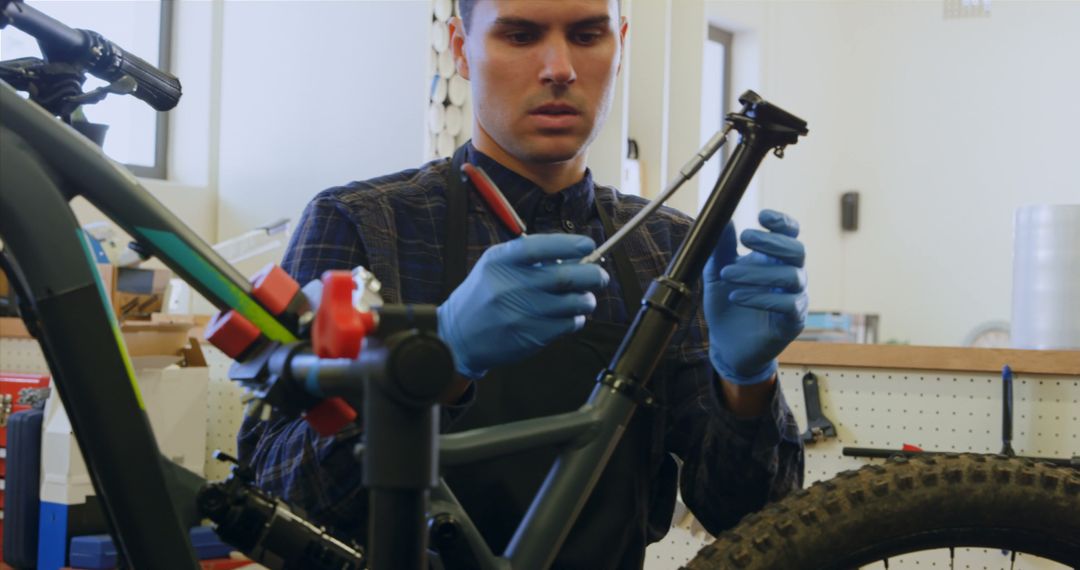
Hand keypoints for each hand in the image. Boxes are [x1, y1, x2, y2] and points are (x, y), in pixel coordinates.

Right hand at [437, 234, 608, 377]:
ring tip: (585, 298)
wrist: (459, 336)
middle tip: (600, 275)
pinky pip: (568, 324)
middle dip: (593, 274)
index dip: (570, 244)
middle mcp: (511, 286)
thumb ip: (530, 256)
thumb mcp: (496, 265)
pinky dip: (576, 319)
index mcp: (500, 261)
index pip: (540, 247)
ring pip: (573, 303)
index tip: (588, 244)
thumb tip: (577, 252)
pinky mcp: (532, 336)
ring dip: (587, 299)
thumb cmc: (485, 294)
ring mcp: (522, 313)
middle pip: (566, 277)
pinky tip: (569, 315)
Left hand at [703, 209, 807, 384]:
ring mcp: (795, 297)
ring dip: (756, 273)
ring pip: (791, 276)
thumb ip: (720, 248)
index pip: (790, 234)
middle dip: (771, 241)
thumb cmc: (726, 304)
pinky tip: (736, 297)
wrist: (728, 345)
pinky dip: (761, 298)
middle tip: (744, 238)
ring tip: (726, 275)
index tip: (761, 216)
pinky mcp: (793, 321)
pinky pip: (787, 304)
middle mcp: (790, 275)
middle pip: (797, 250)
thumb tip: (723, 218)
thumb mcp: (716, 273)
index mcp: (775, 259)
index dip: (781, 222)